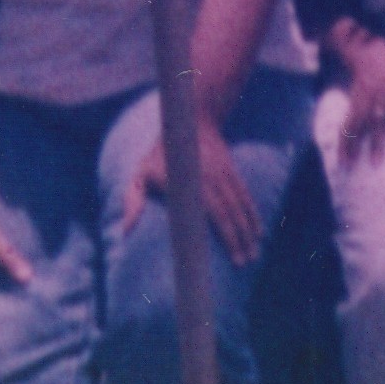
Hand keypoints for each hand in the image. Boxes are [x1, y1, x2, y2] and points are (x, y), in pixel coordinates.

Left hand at [121, 116, 265, 265]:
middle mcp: (211, 179)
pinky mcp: (232, 171)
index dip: (226, 236)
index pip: (214, 214)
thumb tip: (126, 231)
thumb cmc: (159, 156)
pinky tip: (259, 232)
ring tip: (255, 255)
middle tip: (246, 264)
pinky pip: (245, 195)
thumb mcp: (140, 174)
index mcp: (189, 184)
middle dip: (241, 240)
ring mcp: (223, 173)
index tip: (233, 259)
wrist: (191, 119)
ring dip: (250, 230)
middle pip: (230, 214)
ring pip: (240, 206)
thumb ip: (133, 202)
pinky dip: (253, 214)